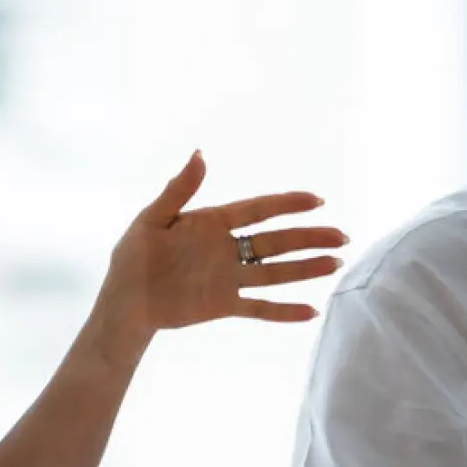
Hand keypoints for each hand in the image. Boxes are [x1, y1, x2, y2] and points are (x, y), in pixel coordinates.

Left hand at [103, 152, 347, 331]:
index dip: (286, 205)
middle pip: (275, 242)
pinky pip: (259, 307)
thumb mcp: (152, 220)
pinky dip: (283, 311)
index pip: (256, 211)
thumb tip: (199, 155)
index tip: (317, 200)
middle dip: (309, 238)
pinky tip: (311, 311)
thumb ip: (178, 190)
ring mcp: (228, 278)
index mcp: (211, 224)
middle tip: (342, 236)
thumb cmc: (133, 257)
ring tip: (335, 264)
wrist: (124, 302)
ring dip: (305, 269)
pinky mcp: (224, 304)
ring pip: (274, 272)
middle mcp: (226, 249)